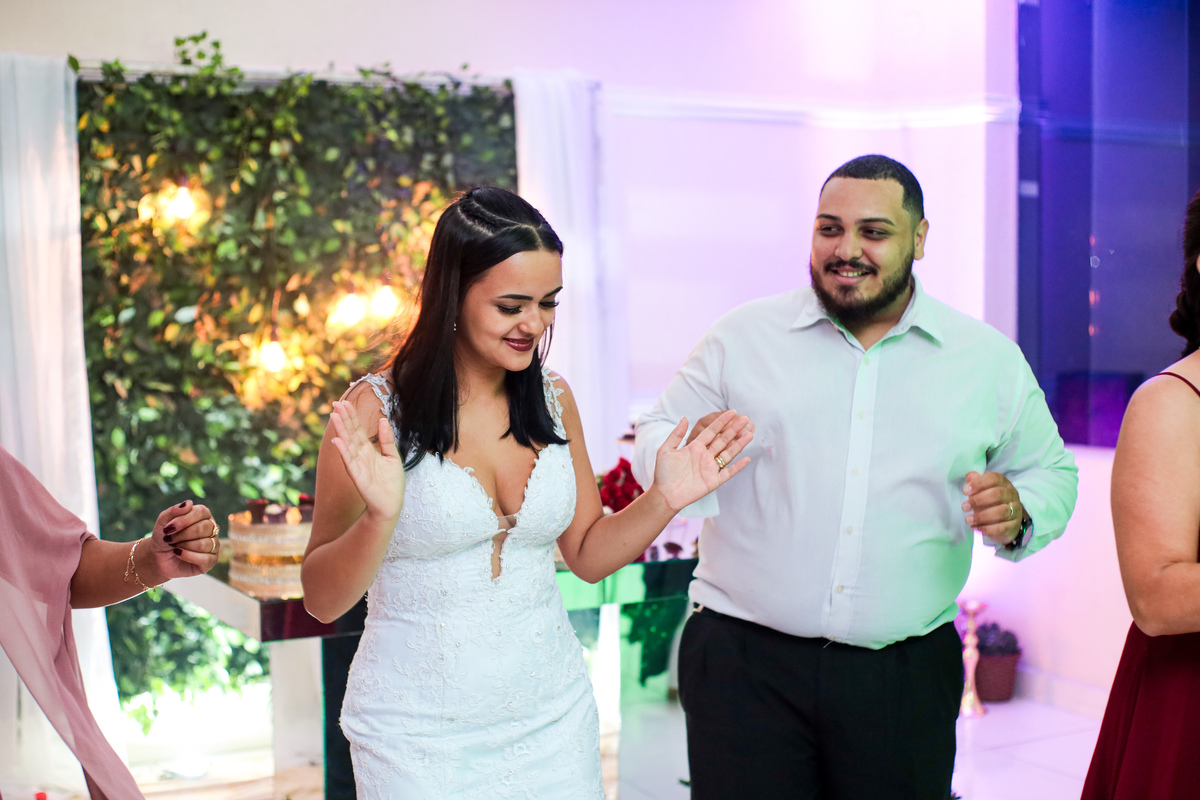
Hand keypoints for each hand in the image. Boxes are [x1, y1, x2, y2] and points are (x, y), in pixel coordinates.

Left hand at [146, 500, 219, 579]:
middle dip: (182, 535)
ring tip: (174, 547)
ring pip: (204, 544)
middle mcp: (212, 528)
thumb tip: (189, 503)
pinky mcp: (211, 560)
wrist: (158, 557)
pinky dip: (188, 556)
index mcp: (203, 515)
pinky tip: (178, 554)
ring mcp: (213, 544)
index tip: (167, 528)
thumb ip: (173, 511)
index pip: (202, 512)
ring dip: (184, 546)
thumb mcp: (163, 522)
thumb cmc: (164, 536)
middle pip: (203, 528)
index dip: (184, 520)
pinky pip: (205, 558)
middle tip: (169, 539)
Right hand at [329, 399, 404, 523]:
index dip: (352, 417)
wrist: (391, 504)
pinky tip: (337, 440)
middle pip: (350, 434)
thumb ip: (387, 439)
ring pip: (347, 444)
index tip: (346, 402)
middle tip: (336, 403)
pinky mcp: (357, 476)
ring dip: (340, 430)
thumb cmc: (392, 483)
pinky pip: (349, 462)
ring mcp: (357, 465)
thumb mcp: (393, 456)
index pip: (358, 430)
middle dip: (344, 419)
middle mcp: (360, 456)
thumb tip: (383, 420)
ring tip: (334, 416)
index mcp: (368, 450)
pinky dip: (343, 451)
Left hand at [652, 410, 753, 512]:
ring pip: (728, 453)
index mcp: (695, 447)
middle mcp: (705, 456)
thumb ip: (676, 434)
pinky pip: (728, 472)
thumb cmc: (663, 473)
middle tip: (746, 419)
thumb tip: (685, 417)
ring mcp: (710, 468)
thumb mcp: (666, 450)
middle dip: (734, 429)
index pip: (711, 431)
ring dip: (739, 444)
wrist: (664, 494)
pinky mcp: (713, 481)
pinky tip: (746, 458)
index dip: (721, 422)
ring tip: (750, 433)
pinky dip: (738, 466)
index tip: (732, 412)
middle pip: (723, 440)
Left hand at [962, 471, 1024, 545]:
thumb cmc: (990, 502)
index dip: (978, 483)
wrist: (1006, 522)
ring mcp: (1015, 510)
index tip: (965, 491)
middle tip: (964, 507)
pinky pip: (1001, 527)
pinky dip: (987, 529)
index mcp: (1003, 483)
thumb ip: (976, 482)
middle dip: (978, 500)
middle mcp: (1011, 494)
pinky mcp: (1014, 525)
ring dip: (981, 516)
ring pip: (1001, 512)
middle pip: (997, 494)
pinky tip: (976, 528)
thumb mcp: (982, 491)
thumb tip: (970, 476)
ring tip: (968, 519)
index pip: (993, 478)